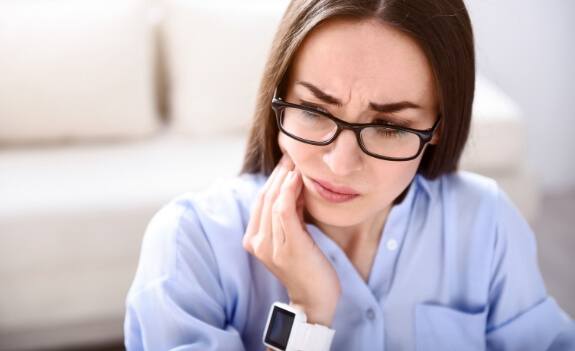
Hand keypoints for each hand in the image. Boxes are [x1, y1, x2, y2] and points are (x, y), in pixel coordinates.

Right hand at [242, 155, 340, 325]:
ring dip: (284, 177)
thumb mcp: (294, 236)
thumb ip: (289, 215)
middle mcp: (257, 242)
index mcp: (254, 239)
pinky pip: (283, 210)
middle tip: (293, 155)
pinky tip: (298, 178)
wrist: (316, 299)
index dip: (272, 178)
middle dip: (278, 173)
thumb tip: (294, 186)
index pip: (260, 200)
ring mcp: (269, 245)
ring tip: (297, 162)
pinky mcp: (287, 246)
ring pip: (272, 200)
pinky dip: (289, 191)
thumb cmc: (308, 266)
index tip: (287, 161)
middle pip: (264, 196)